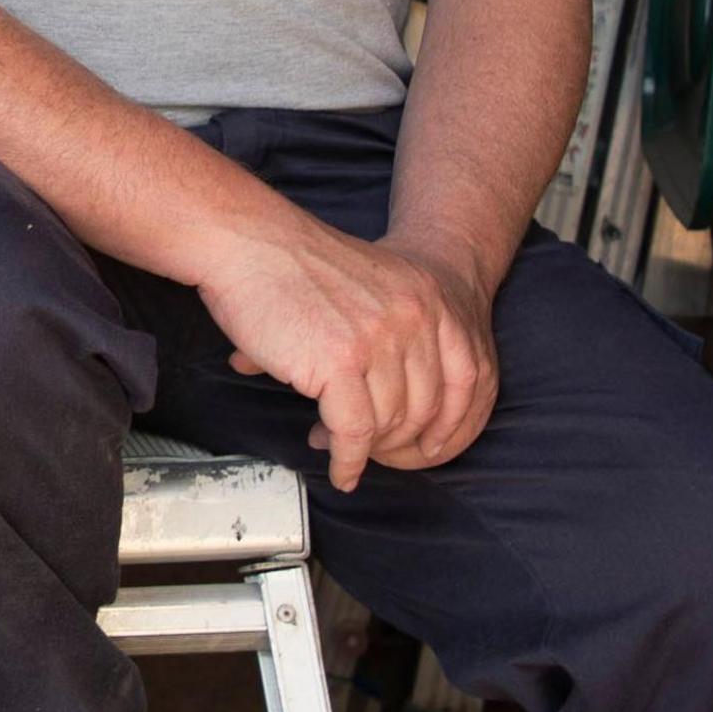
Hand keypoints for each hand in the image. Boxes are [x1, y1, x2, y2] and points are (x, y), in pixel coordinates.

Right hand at [196, 215, 501, 490]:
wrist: (246, 241)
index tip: (429, 447)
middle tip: (371, 450)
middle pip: (426, 407)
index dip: (450, 422)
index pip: (466, 377)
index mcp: (428, 296)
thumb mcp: (370, 286)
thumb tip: (396, 403)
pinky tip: (340, 470)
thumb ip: (393, 335)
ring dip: (366, 449)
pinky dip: (347, 460)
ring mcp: (378, 340)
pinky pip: (354, 433)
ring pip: (389, 424)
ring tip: (342, 451)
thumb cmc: (291, 265)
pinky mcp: (339, 363)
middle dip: (397, 439)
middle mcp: (413, 317)